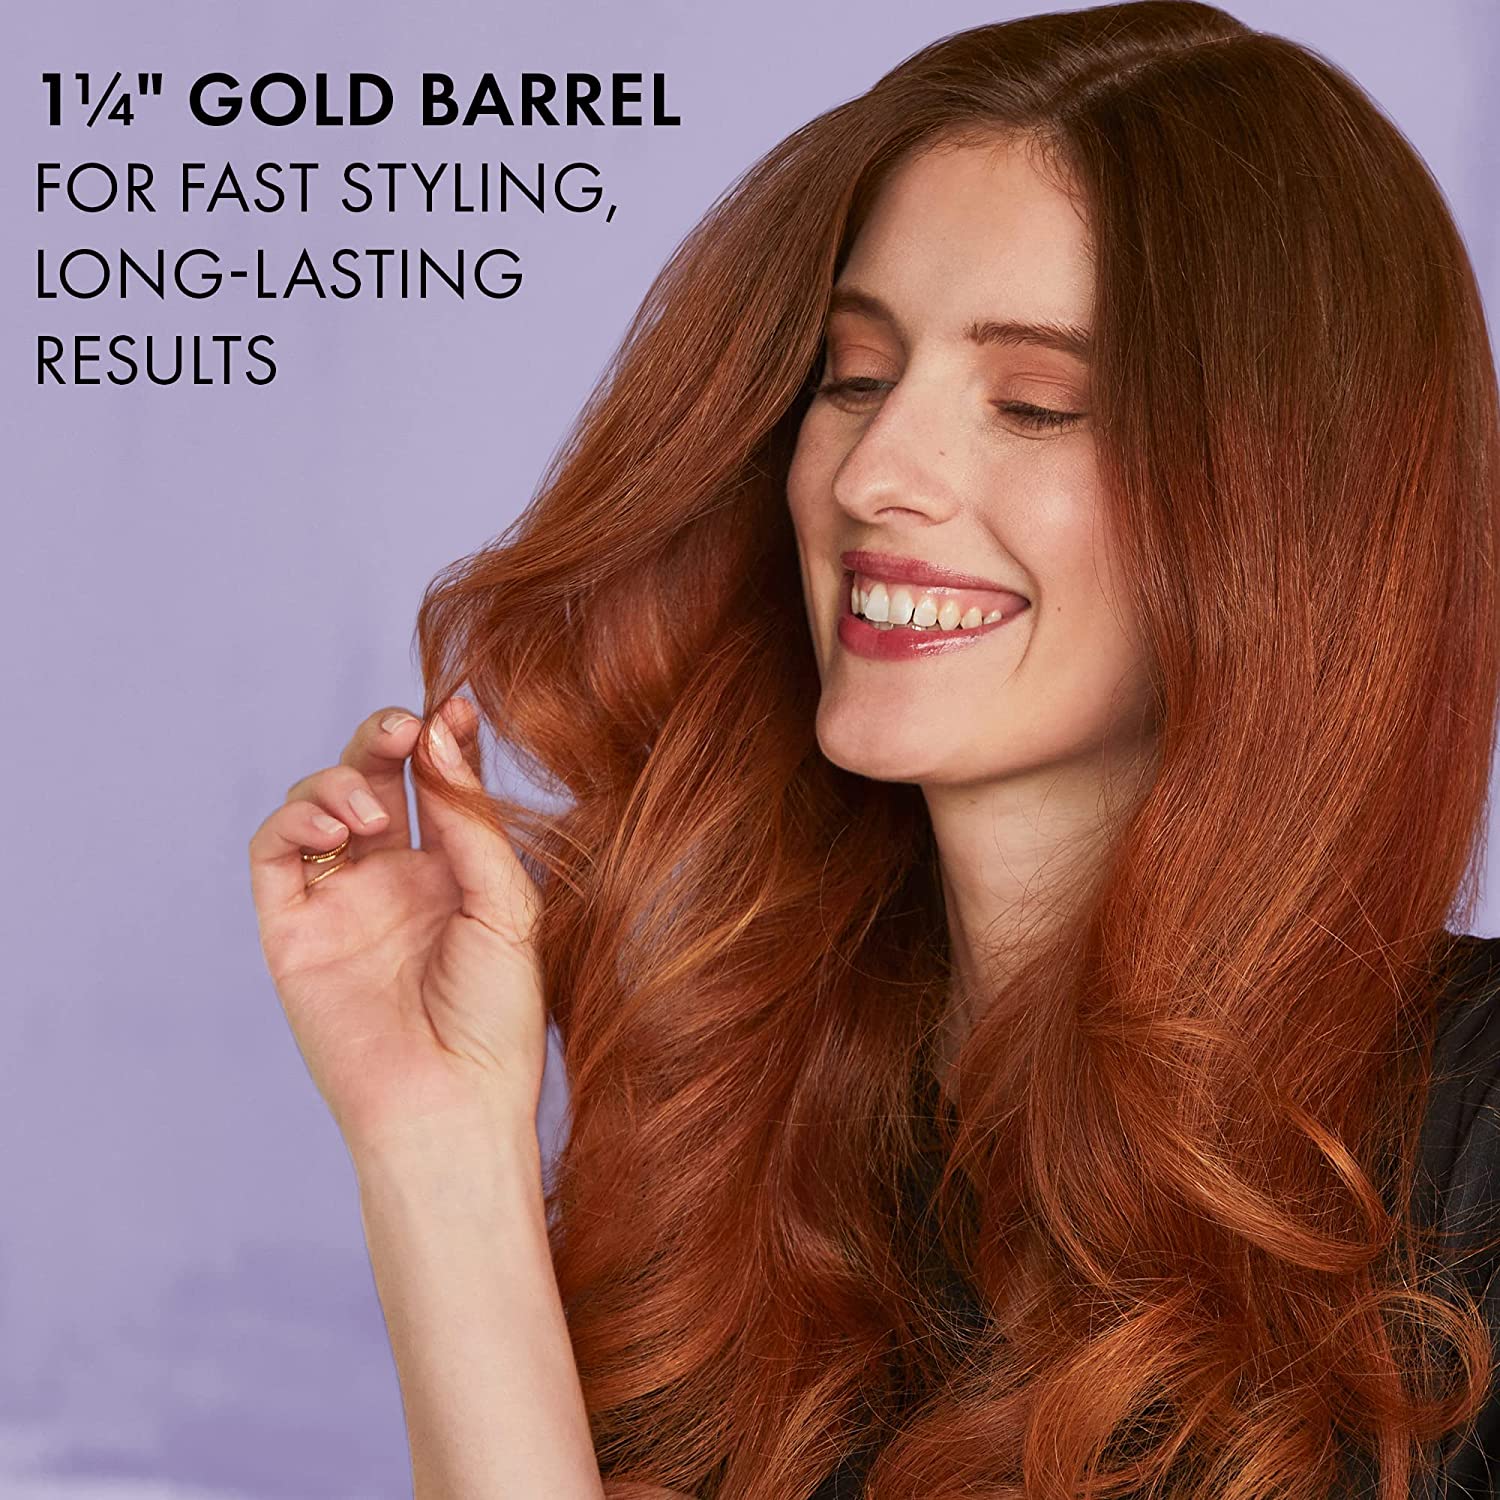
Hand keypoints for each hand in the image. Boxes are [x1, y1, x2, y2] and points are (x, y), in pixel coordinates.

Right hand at [248, 697, 548, 1157]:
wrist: (451, 1105)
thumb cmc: (496, 1018)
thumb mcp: (507, 905)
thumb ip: (471, 820)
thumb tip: (438, 735)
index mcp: (453, 873)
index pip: (437, 783)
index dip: (442, 739)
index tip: (458, 704)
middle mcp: (394, 879)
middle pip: (374, 776)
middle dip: (384, 737)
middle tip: (405, 728)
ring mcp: (340, 901)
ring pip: (319, 802)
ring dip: (340, 779)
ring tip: (373, 813)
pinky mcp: (292, 928)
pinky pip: (276, 851)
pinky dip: (297, 818)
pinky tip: (339, 825)